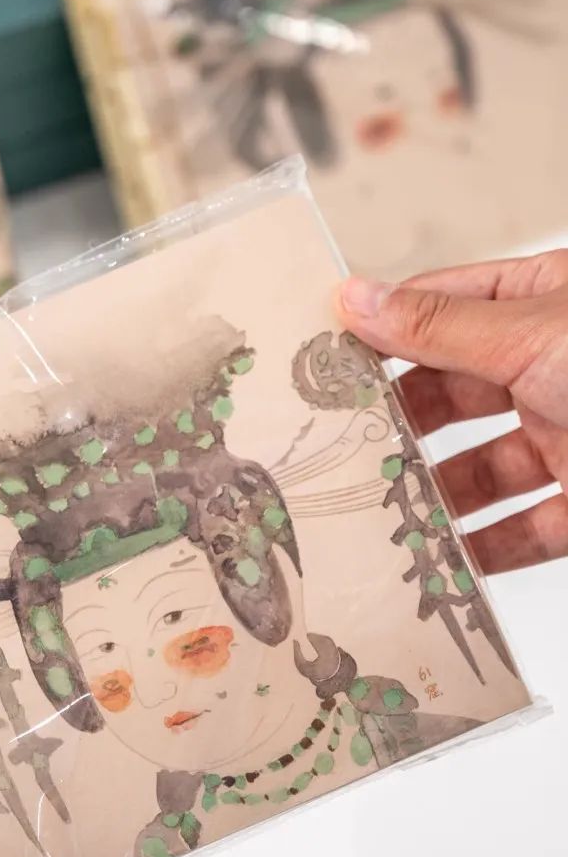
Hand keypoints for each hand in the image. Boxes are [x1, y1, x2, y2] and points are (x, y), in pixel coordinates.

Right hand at [336, 251, 567, 573]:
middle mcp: (552, 367)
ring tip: (370, 508)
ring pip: (478, 466)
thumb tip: (355, 297)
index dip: (378, 327)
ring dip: (429, 491)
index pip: (439, 305)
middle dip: (394, 419)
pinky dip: (481, 549)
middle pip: (449, 391)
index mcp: (543, 303)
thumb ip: (440, 327)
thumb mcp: (535, 334)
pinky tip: (439, 560)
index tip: (312, 354)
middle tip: (326, 441)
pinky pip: (522, 529)